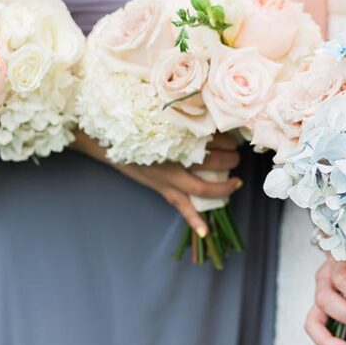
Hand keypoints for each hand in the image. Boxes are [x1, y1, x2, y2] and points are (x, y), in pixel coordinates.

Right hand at [73, 131, 241, 235]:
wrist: (108, 141)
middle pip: (213, 162)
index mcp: (178, 137)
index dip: (228, 140)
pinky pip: (182, 207)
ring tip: (236, 182)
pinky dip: (194, 220)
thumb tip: (207, 112)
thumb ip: (183, 118)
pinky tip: (206, 231)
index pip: (213, 139)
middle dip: (231, 160)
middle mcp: (176, 159)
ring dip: (223, 187)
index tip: (234, 138)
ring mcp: (169, 178)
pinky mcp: (163, 189)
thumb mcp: (162, 116)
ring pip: (202, 187)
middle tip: (237, 156)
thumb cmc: (136, 125)